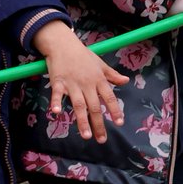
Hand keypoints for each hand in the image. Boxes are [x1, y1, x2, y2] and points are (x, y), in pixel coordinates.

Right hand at [31, 20, 126, 141]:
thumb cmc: (82, 55)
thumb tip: (126, 81)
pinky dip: (57, 102)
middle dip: (98, 123)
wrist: (64, 44)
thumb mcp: (100, 64)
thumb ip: (112, 75)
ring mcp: (73, 83)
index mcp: (98, 79)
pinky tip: (56, 112)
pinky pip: (58, 94)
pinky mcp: (59, 81)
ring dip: (82, 120)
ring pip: (79, 104)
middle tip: (101, 139)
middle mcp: (87, 83)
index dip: (114, 110)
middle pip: (94, 106)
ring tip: (86, 135)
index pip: (109, 97)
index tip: (119, 122)